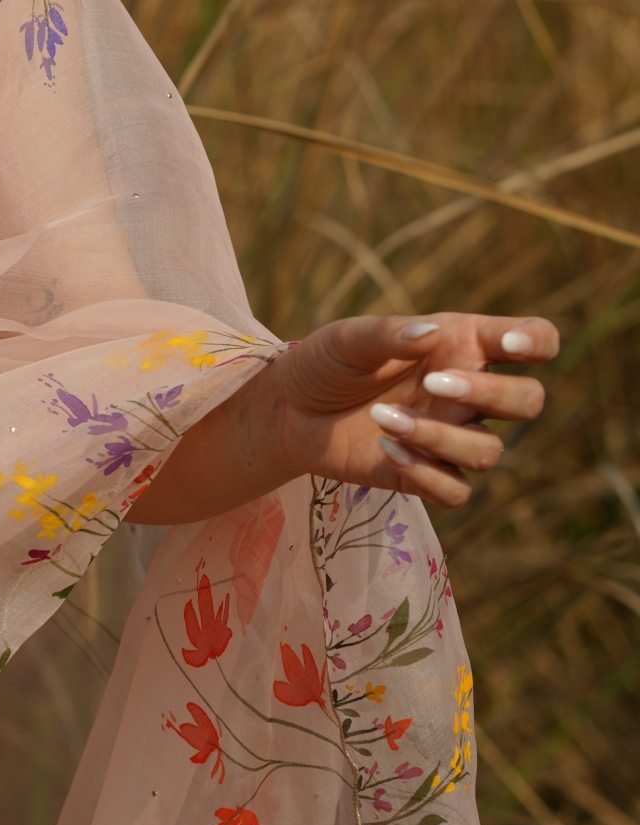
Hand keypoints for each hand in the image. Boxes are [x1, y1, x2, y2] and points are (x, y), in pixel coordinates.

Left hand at [271, 311, 558, 509]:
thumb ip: (389, 334)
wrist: (287, 411)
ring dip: (440, 437)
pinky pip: (456, 491)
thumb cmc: (325, 364)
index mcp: (462, 346)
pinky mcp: (426, 475)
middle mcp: (467, 394)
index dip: (536, 341)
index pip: (533, 340)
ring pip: (489, 452)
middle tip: (434, 383)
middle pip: (528, 401)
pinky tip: (387, 450)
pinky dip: (427, 474)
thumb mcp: (348, 339)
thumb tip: (431, 334)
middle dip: (493, 394)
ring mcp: (450, 437)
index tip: (507, 343)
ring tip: (383, 417)